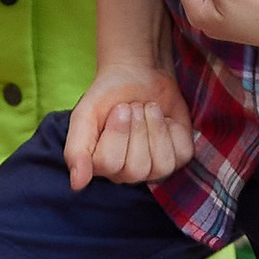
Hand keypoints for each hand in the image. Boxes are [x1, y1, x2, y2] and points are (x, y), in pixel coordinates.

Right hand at [64, 64, 192, 188]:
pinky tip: (165, 118)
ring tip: (149, 109)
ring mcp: (155, 168)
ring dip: (157, 129)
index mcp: (100, 166)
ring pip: (162, 166)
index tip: (119, 108)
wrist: (138, 75)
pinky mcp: (178, 157)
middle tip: (134, 107)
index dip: (117, 133)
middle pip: (137, 168)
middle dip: (138, 128)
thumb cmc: (108, 96)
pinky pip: (182, 154)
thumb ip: (76, 150)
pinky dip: (175, 129)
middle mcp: (127, 173)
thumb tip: (77, 184)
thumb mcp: (84, 116)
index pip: (109, 164)